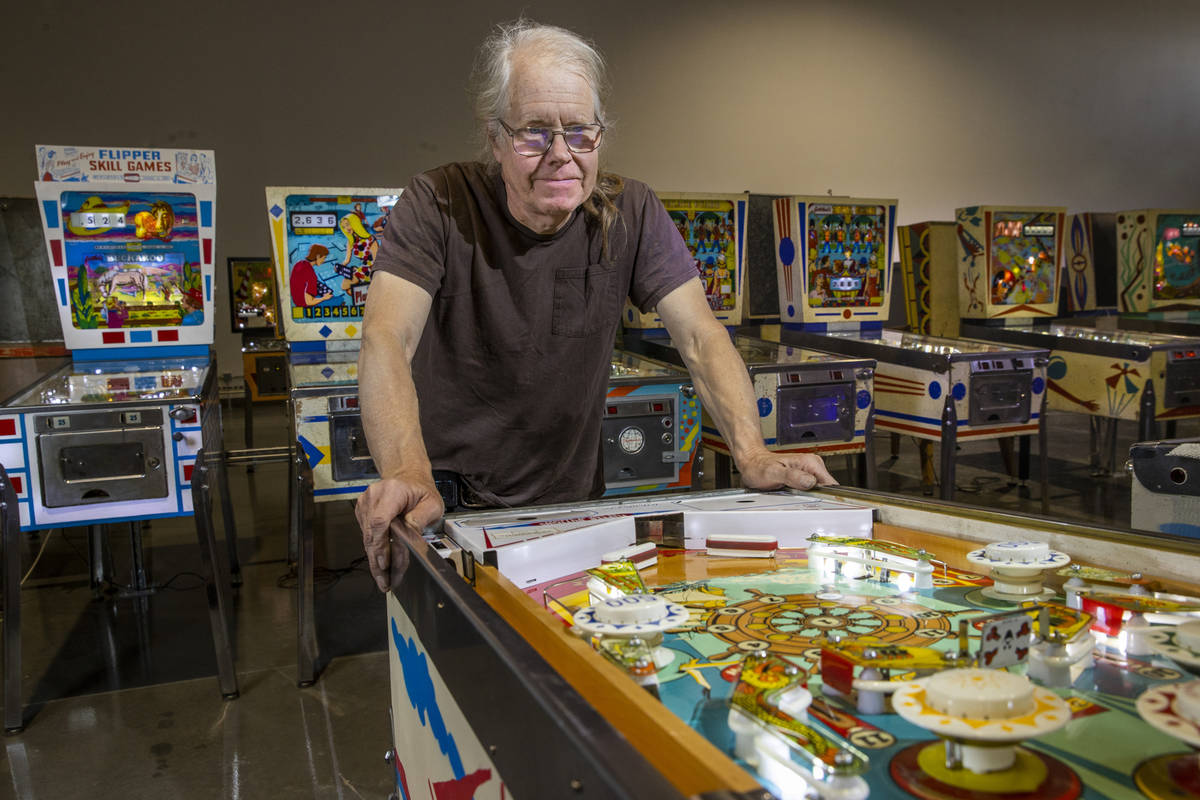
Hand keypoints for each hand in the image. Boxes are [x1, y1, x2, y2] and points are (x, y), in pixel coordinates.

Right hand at [355, 474, 444, 591]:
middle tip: (385, 581)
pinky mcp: (362, 511)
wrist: (408, 476)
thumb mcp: (432, 503)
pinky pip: (366, 535)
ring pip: (367, 538)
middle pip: (371, 534)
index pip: (380, 521)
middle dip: (378, 561)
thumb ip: (421, 519)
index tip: (386, 564)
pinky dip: (374, 550)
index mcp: (392, 491)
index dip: (382, 545)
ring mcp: (365, 503)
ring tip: (384, 578)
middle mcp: (374, 495)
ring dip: (375, 559)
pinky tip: (382, 564)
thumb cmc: (420, 490)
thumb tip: (410, 537)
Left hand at [735, 449, 837, 491]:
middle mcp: (812, 466)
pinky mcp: (804, 478)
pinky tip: (792, 495)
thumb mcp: (774, 472)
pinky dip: (804, 496)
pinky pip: (811, 491)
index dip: (827, 497)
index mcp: (810, 463)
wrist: (752, 463)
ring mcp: (809, 472)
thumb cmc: (759, 466)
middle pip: (826, 489)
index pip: (831, 484)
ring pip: (819, 491)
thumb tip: (809, 482)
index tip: (819, 504)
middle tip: (798, 500)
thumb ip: (792, 476)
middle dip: (816, 499)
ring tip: (792, 496)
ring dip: (809, 498)